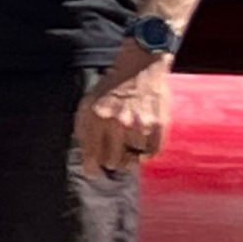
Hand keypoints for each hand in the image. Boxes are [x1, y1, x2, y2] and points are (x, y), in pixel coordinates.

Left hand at [79, 51, 172, 172]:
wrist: (140, 69)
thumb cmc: (111, 87)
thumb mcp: (87, 104)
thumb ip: (83, 130)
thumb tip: (86, 158)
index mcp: (97, 117)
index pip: (92, 153)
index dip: (91, 166)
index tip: (92, 172)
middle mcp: (118, 123)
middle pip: (113, 161)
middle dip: (110, 161)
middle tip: (112, 155)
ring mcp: (140, 125)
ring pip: (133, 160)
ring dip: (129, 156)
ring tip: (127, 146)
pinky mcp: (159, 126)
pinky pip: (152, 153)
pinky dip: (145, 154)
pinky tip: (140, 147)